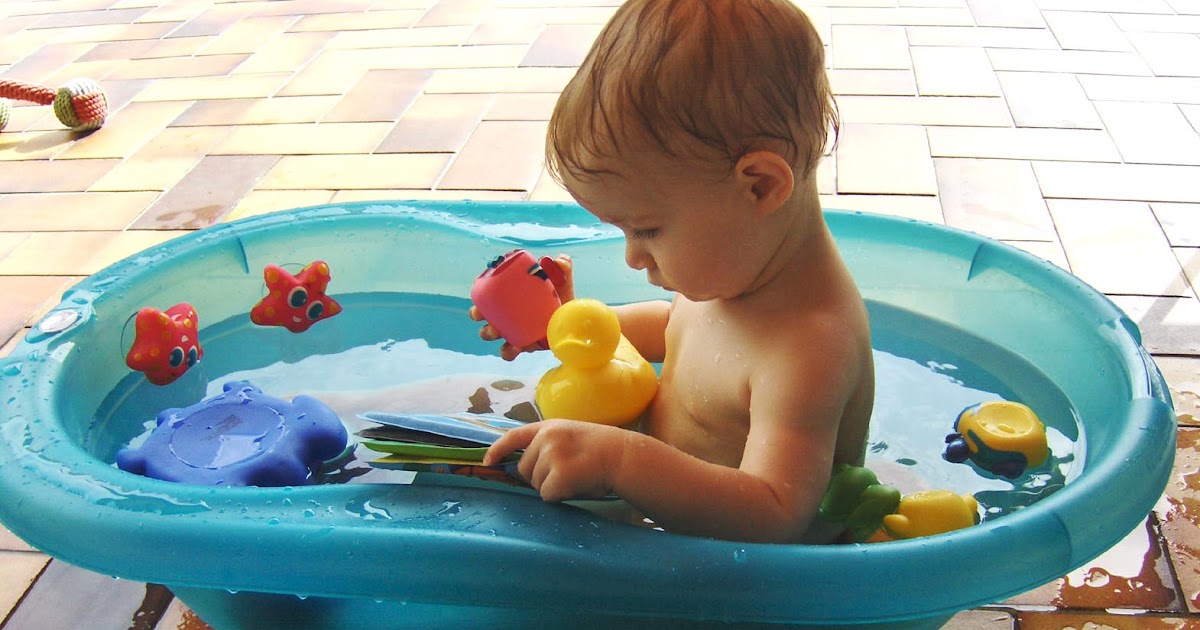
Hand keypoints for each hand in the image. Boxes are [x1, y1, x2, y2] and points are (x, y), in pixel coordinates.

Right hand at [469, 254, 574, 360]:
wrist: (575, 317)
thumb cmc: (562, 294)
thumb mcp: (562, 278)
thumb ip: (562, 267)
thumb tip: (559, 261)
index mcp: (509, 293)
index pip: (488, 290)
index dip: (479, 287)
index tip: (479, 284)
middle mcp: (506, 312)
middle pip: (482, 313)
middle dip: (477, 313)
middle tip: (481, 313)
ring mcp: (512, 330)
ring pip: (490, 333)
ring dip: (488, 332)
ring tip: (495, 330)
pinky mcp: (522, 345)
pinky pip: (508, 352)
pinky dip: (507, 351)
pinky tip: (513, 347)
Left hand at [484, 419, 628, 501]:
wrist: (623, 456)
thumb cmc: (600, 450)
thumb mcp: (570, 436)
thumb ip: (547, 445)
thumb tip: (524, 470)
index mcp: (548, 427)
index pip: (513, 436)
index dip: (497, 450)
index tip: (488, 462)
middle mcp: (546, 438)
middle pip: (524, 469)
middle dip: (539, 477)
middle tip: (566, 473)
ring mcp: (552, 455)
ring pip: (535, 484)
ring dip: (552, 487)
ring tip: (576, 476)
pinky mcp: (558, 475)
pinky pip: (547, 495)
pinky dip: (560, 496)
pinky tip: (577, 485)